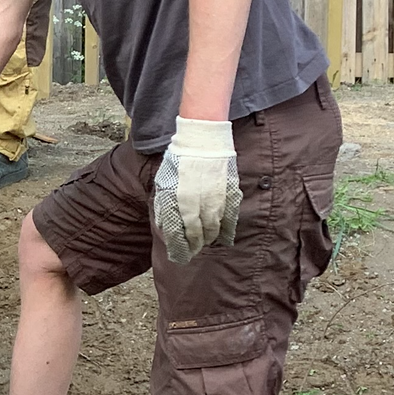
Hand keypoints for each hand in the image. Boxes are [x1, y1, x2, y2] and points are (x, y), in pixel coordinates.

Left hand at [153, 118, 239, 263]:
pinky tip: (224, 237)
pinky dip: (227, 230)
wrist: (202, 140)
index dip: (178, 247)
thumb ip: (163, 204)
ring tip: (206, 242)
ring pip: (214, 228)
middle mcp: (197, 204)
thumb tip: (164, 226)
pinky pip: (230, 218)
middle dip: (194, 245)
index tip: (179, 254)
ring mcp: (215, 199)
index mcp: (177, 201)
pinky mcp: (229, 194)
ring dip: (210, 238)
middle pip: (197, 234)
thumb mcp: (163, 182)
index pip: (178, 233)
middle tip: (193, 251)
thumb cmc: (180, 160)